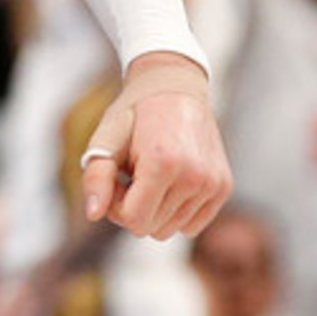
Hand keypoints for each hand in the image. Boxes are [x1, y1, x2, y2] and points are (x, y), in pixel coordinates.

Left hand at [78, 55, 231, 239]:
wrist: (174, 86)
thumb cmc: (135, 113)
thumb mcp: (106, 138)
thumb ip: (96, 177)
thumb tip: (93, 214)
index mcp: (163, 163)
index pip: (133, 221)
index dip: (116, 206)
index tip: (117, 180)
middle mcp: (194, 176)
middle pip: (152, 229)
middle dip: (134, 208)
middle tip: (132, 175)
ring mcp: (212, 183)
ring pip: (172, 229)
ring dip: (155, 209)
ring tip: (150, 175)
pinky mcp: (223, 186)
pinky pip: (192, 225)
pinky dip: (176, 210)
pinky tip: (170, 182)